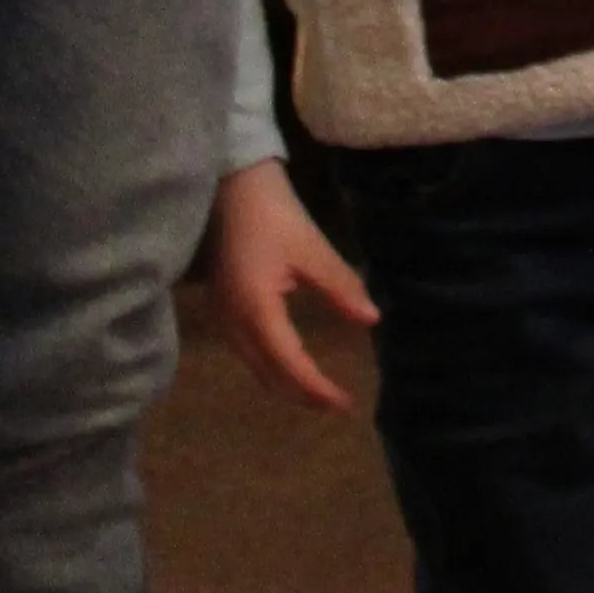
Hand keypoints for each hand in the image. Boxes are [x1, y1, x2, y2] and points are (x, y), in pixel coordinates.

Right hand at [209, 159, 372, 413]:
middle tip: (336, 405)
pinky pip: (246, 351)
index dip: (315, 388)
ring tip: (318, 392)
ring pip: (254, 365)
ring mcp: (222, 317)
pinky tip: (290, 364)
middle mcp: (233, 322)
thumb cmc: (273, 214)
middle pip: (268, 373)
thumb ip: (341, 286)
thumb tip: (371, 319)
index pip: (289, 363)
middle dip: (301, 393)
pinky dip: (270, 365)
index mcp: (256, 308)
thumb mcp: (312, 249)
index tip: (344, 404)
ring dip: (285, 382)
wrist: (231, 187)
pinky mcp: (221, 309)